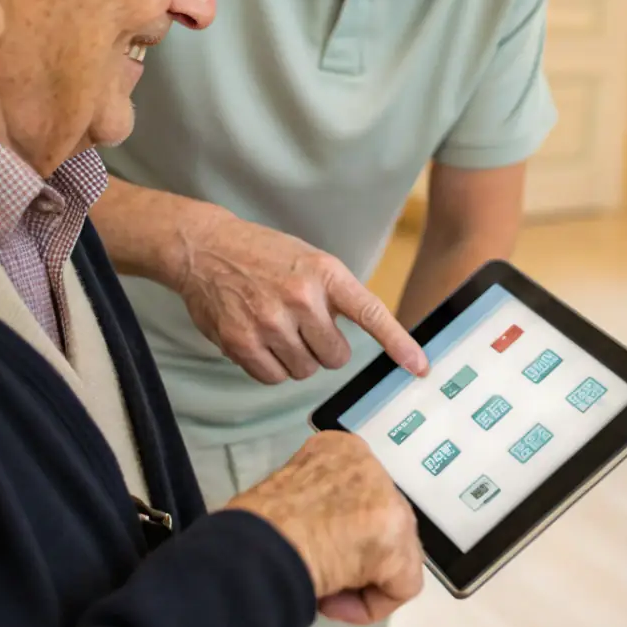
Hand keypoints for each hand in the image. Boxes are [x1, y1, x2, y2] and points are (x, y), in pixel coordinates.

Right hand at [174, 203, 427, 383]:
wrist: (206, 248)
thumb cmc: (263, 254)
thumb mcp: (309, 259)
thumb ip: (335, 294)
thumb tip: (358, 336)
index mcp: (325, 272)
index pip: (371, 313)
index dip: (398, 343)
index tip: (420, 367)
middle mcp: (301, 296)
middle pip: (335, 357)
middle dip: (324, 348)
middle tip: (305, 326)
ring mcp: (270, 321)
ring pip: (304, 371)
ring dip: (296, 358)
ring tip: (277, 327)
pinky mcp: (241, 342)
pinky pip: (273, 378)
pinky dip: (271, 367)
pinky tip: (259, 339)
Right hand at [230, 432, 423, 623]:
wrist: (260, 545)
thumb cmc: (258, 525)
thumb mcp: (291, 491)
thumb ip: (319, 500)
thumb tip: (323, 529)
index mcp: (340, 448)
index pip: (356, 496)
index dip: (335, 531)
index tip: (309, 548)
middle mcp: (370, 464)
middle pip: (378, 522)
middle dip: (354, 554)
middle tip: (321, 573)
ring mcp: (388, 499)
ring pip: (392, 553)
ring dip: (359, 579)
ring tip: (323, 586)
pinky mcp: (398, 539)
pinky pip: (401, 585)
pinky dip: (370, 605)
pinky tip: (333, 599)